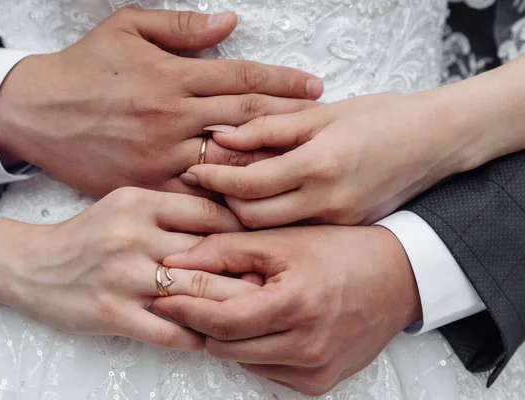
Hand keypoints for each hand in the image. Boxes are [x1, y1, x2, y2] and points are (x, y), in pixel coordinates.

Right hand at [0, 8, 321, 196]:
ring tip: (303, 164)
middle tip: (323, 126)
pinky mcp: (146, 185)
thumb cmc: (83, 68)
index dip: (284, 81)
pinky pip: (196, 196)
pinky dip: (227, 198)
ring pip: (228, 160)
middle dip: (290, 120)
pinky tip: (256, 201)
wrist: (36, 112)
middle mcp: (172, 116)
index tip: (314, 88)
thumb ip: (180, 27)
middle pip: (247, 119)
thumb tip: (230, 23)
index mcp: (172, 75)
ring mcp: (160, 154)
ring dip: (269, 162)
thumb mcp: (126, 29)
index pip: (243, 77)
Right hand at [0, 187, 258, 350]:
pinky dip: (197, 336)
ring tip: (258, 313)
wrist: (32, 264)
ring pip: (194, 294)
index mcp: (141, 203)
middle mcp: (133, 236)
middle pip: (208, 255)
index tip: (267, 245)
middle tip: (277, 284)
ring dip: (230, 307)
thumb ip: (171, 210)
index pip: (209, 213)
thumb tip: (226, 220)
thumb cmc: (89, 235)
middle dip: (247, 272)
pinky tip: (216, 339)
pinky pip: (168, 331)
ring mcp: (122, 277)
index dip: (244, 230)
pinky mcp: (111, 314)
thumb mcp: (127, 205)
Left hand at [154, 226, 421, 394]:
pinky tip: (265, 323)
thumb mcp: (282, 240)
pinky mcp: (320, 383)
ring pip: (243, 361)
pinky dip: (255, 349)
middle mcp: (308, 347)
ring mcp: (316, 370)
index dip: (187, 310)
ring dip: (229, 336)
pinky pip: (267, 371)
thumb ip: (225, 250)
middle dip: (203, 323)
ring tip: (236, 305)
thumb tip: (174, 262)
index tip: (164, 297)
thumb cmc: (341, 252)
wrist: (397, 278)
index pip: (222, 321)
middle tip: (194, 299)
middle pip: (227, 347)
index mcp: (297, 306)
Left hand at [181, 92, 472, 226]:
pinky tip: (265, 206)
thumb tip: (222, 136)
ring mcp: (338, 222)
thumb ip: (269, 127)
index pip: (248, 185)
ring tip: (229, 198)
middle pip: (252, 219)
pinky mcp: (345, 229)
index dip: (214, 179)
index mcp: (320, 166)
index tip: (194, 170)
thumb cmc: (384, 118)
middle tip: (206, 188)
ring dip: (244, 218)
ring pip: (271, 233)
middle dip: (222, 205)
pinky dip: (272, 224)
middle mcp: (327, 203)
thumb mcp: (324, 114)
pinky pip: (296, 234)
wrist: (436, 143)